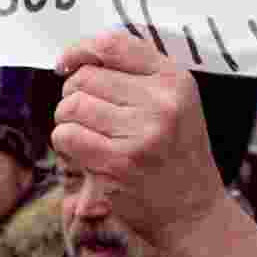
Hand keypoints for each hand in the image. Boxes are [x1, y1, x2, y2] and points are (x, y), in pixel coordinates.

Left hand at [52, 30, 228, 250]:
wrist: (192, 211)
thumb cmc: (175, 152)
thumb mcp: (173, 102)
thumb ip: (135, 74)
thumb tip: (75, 58)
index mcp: (175, 80)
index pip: (112, 45)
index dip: (79, 50)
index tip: (65, 65)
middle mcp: (161, 103)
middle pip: (85, 77)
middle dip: (73, 94)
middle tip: (85, 114)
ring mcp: (140, 134)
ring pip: (71, 106)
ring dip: (67, 120)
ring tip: (86, 133)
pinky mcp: (118, 163)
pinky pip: (66, 136)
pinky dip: (65, 142)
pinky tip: (83, 151)